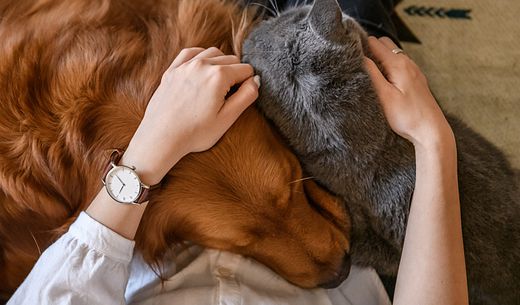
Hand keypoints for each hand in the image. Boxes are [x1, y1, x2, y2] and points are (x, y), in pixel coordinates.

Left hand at [123, 47, 259, 184]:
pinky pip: (191, 52)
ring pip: (212, 53)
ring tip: (218, 84)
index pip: (246, 69)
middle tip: (229, 95)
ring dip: (220, 64)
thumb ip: (246, 96)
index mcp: (219, 76)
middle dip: (235, 73)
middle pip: (231, 59)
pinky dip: (201, 57)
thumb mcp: (227, 118)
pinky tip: (203, 69)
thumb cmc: (195, 133)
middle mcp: (202, 64)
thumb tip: (255, 80)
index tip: (240, 98)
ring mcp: (185, 66)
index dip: (248, 83)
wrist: (161, 138)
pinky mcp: (172, 70)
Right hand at [364, 37, 452, 147]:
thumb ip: (371, 74)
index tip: (349, 55)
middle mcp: (407, 62)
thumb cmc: (407, 116)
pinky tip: (384, 81)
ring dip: (379, 58)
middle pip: (383, 43)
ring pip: (392, 53)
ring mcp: (413, 70)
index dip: (360, 45)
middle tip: (357, 64)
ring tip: (368, 73)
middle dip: (369, 49)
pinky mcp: (415, 79)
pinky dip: (388, 66)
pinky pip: (399, 64)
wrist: (431, 131)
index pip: (374, 42)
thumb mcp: (384, 96)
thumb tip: (359, 57)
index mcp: (398, 64)